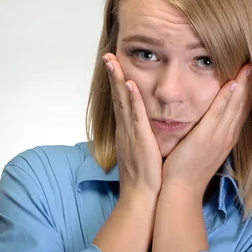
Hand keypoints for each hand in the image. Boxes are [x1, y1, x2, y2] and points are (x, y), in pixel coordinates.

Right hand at [103, 53, 162, 199]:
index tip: (113, 65)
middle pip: (117, 97)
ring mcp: (131, 133)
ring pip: (123, 101)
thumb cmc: (145, 177)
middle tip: (107, 55)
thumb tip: (144, 130)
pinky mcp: (140, 139)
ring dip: (117, 80)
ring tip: (111, 60)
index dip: (116, 83)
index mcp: (127, 131)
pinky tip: (130, 84)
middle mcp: (126, 129)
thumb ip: (141, 138)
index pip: (121, 102)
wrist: (143, 196)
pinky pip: (135, 115)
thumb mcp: (141, 152)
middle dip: (112, 75)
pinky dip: (132, 99)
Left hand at [162, 63, 251, 198]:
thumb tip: (209, 124)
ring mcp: (218, 137)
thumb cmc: (187, 171)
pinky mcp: (205, 138)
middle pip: (243, 105)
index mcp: (226, 138)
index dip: (247, 92)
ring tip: (249, 67)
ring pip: (235, 106)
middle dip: (250, 84)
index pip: (240, 110)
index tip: (251, 74)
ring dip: (243, 86)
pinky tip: (232, 83)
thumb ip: (208, 135)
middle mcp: (227, 136)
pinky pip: (218, 114)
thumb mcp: (203, 150)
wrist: (181, 190)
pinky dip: (227, 98)